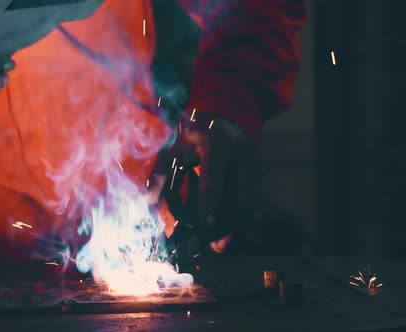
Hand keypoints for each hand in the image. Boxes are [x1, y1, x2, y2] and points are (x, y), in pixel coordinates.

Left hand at [151, 113, 259, 250]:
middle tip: (208, 242)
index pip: (214, 177)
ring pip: (247, 202)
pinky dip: (236, 218)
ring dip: (231, 224)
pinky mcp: (258, 174)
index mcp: (217, 143)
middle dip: (223, 222)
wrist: (223, 119)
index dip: (209, 202)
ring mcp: (254, 163)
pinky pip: (250, 202)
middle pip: (237, 195)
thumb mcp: (174, 148)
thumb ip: (161, 175)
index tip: (204, 224)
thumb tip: (147, 203)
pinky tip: (224, 232)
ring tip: (215, 242)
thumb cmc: (193, 135)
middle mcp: (241, 153)